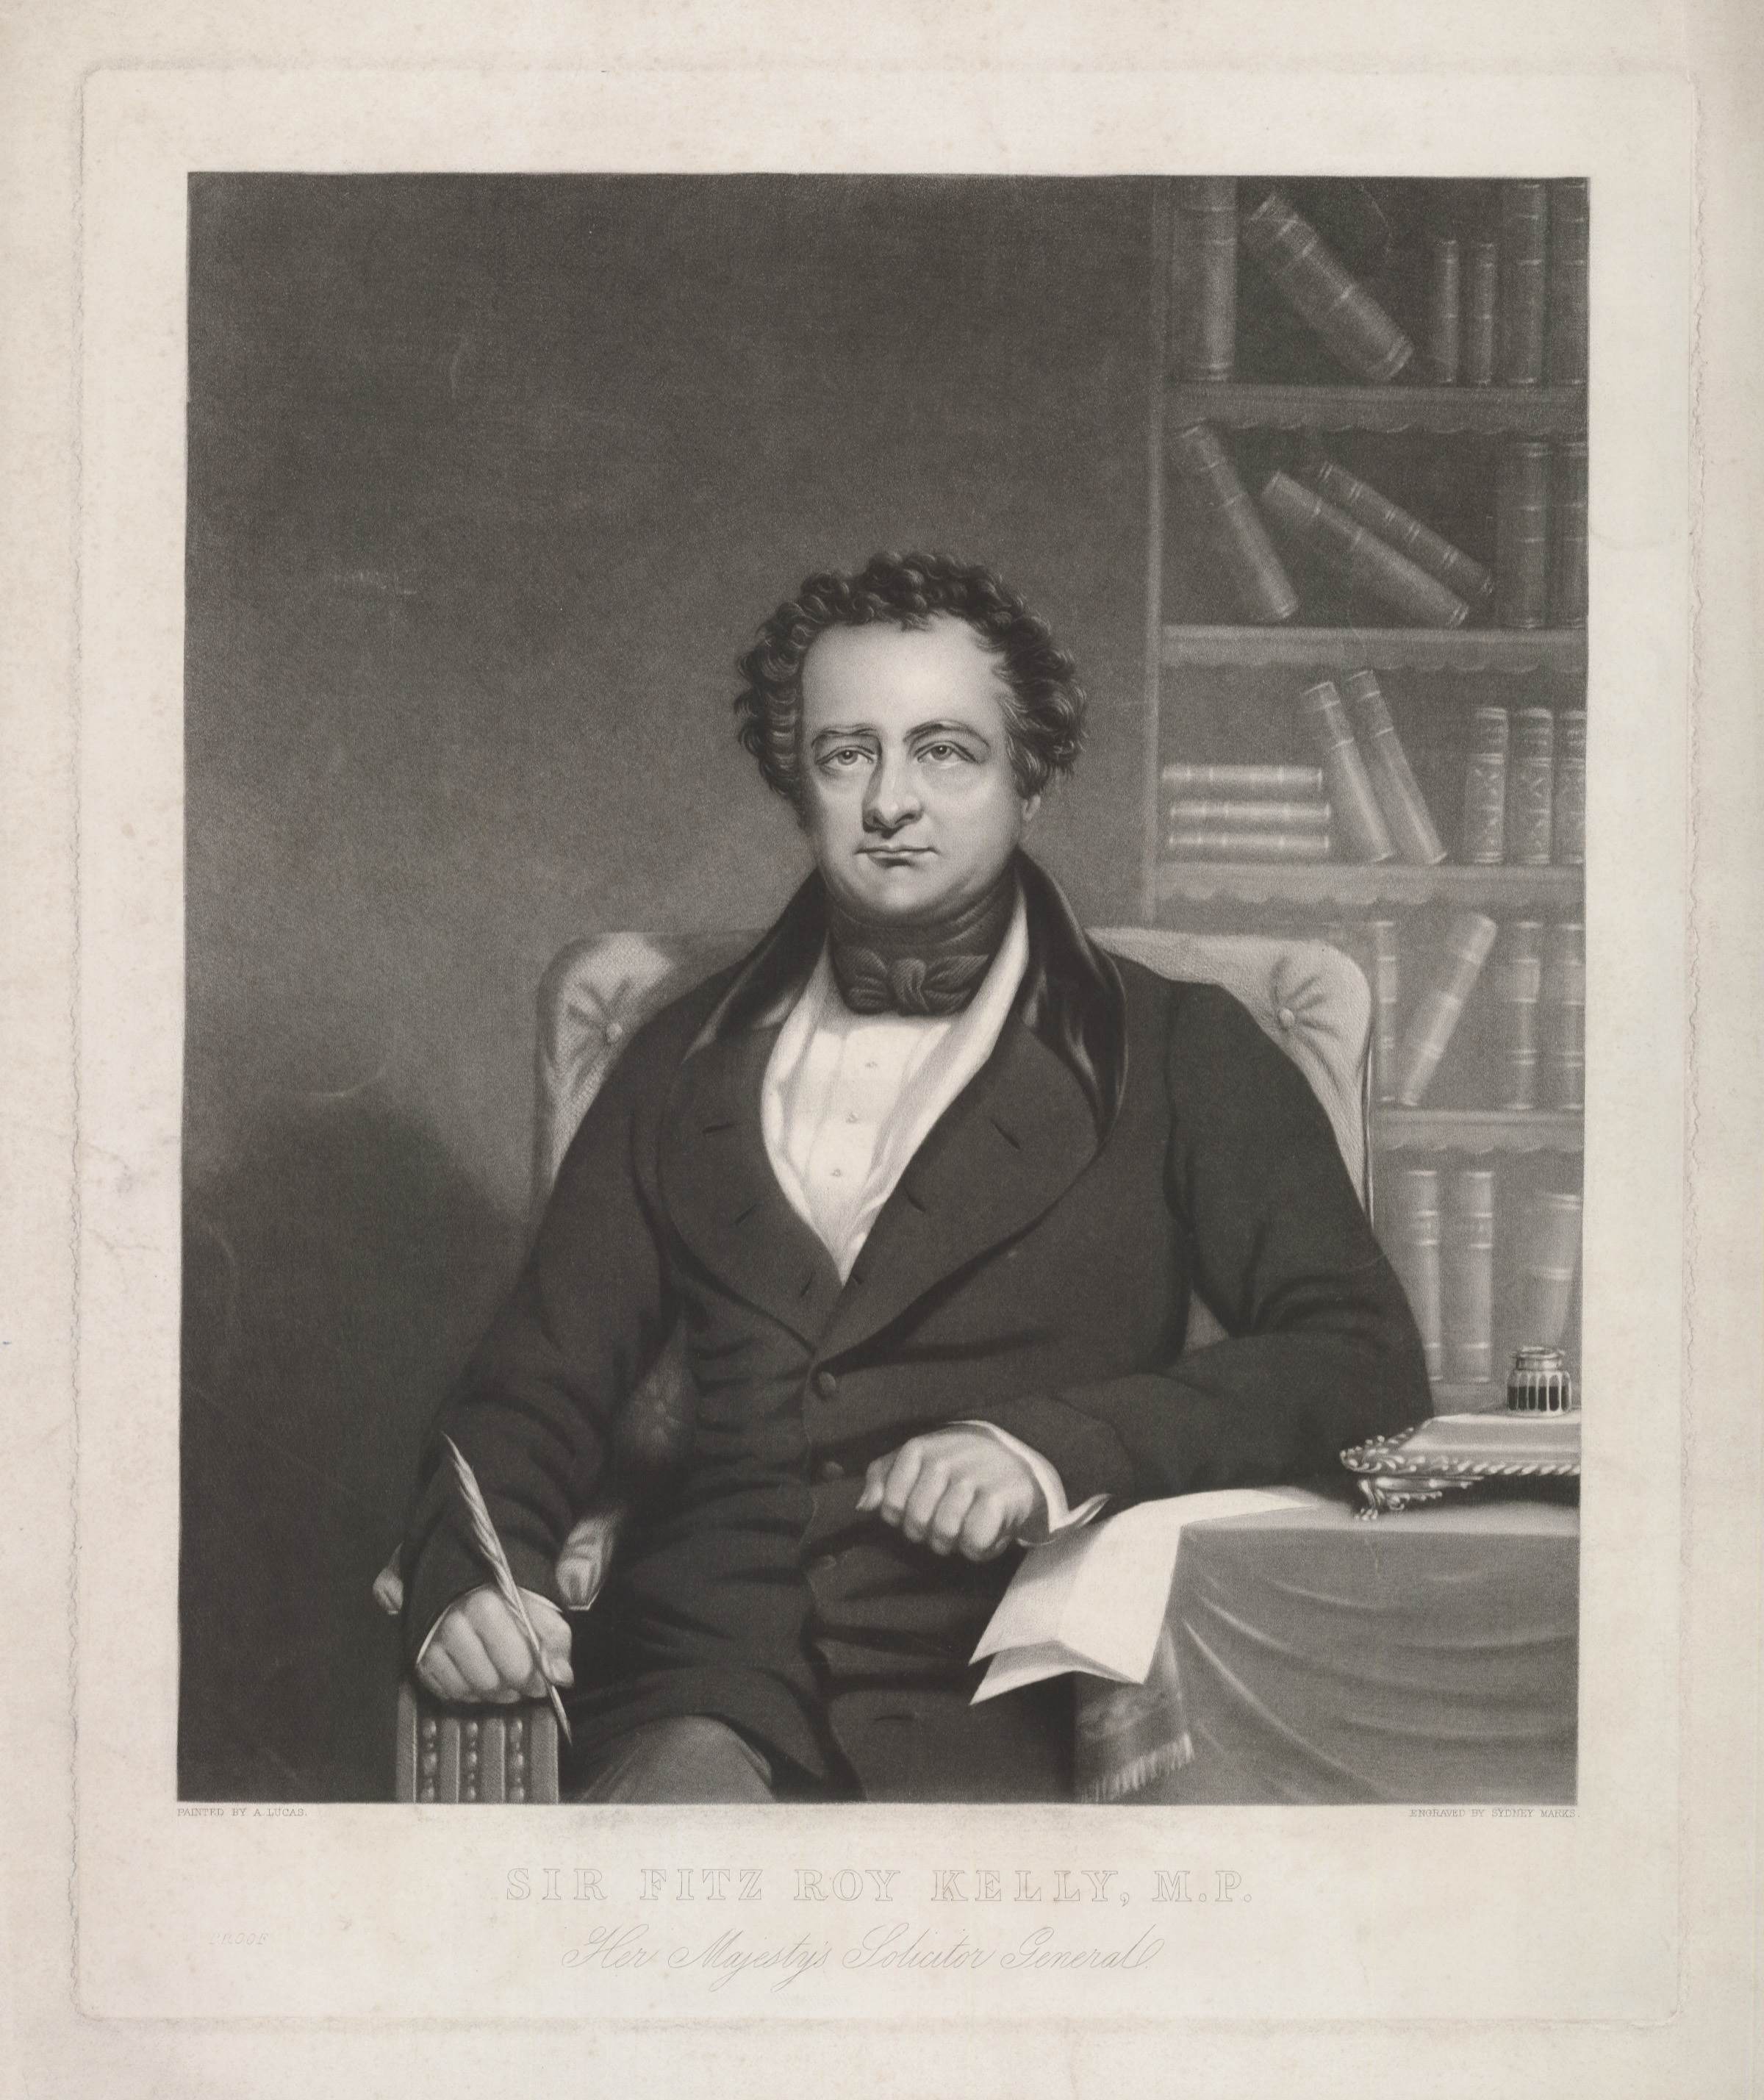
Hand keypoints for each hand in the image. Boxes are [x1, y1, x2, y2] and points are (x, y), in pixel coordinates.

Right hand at [416, 1584, 573, 1704]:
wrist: (467, 1580)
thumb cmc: (508, 1595)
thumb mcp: (538, 1606)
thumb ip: (555, 1639)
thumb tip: (562, 1677)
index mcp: (486, 1606)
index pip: (514, 1663)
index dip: (533, 1678)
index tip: (543, 1681)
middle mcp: (454, 1625)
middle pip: (489, 1681)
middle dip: (512, 1687)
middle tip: (523, 1682)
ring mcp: (432, 1642)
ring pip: (468, 1690)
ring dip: (491, 1693)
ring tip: (503, 1679)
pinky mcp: (419, 1657)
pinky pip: (446, 1691)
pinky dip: (467, 1692)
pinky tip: (480, 1678)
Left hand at [857, 1429, 1044, 1561]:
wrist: (1018, 1462)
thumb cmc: (959, 1466)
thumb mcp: (918, 1460)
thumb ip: (883, 1477)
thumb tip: (863, 1505)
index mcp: (919, 1449)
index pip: (890, 1505)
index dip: (902, 1518)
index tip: (921, 1507)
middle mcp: (944, 1459)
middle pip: (916, 1523)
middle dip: (928, 1532)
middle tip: (945, 1521)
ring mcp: (972, 1478)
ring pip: (944, 1534)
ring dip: (954, 1541)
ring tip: (964, 1526)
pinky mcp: (998, 1499)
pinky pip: (973, 1542)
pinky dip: (979, 1548)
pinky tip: (986, 1531)